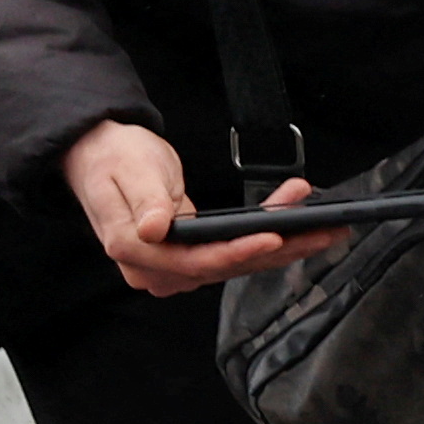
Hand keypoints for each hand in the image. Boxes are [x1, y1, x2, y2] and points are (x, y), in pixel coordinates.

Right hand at [64, 117, 321, 296]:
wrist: (100, 155)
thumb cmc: (113, 158)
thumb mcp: (131, 170)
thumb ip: (146, 200)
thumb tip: (155, 229)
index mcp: (134, 249)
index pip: (197, 261)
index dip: (238, 251)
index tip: (274, 236)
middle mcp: (155, 269)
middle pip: (226, 266)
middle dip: (278, 248)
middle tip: (323, 230)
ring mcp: (173, 267)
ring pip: (236, 263)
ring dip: (283, 246)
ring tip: (323, 228)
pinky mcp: (189, 258)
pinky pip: (233, 254)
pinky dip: (266, 240)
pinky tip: (295, 225)